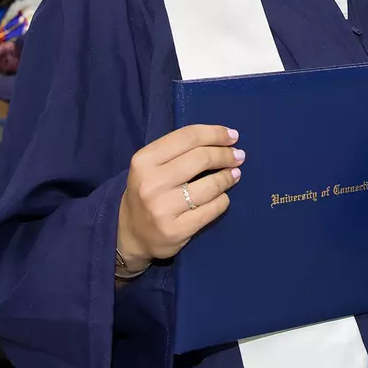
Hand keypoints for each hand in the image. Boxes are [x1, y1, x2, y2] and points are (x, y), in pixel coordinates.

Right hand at [116, 124, 241, 273]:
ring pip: (210, 185)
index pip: (188, 137)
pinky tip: (223, 197)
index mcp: (143, 161)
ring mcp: (162, 209)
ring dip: (228, 177)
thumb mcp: (150, 166)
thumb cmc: (147, 191)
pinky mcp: (176, 230)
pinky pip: (212, 209)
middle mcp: (151, 183)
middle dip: (225, 154)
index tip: (233, 136)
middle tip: (238, 156)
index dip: (215, 133)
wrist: (129, 234)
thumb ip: (179, 150)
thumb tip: (224, 139)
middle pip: (201, 158)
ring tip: (235, 174)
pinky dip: (223, 200)